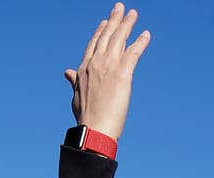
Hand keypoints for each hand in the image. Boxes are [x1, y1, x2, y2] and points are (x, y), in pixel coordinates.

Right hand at [64, 4, 150, 139]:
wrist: (94, 129)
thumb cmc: (86, 118)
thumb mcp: (77, 96)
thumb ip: (75, 81)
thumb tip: (67, 72)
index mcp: (84, 69)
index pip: (93, 44)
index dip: (100, 32)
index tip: (106, 21)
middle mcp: (95, 63)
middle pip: (106, 36)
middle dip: (114, 20)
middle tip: (121, 7)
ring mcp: (108, 67)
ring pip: (119, 39)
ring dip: (127, 24)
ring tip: (134, 14)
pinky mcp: (122, 74)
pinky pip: (133, 52)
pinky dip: (140, 42)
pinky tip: (146, 34)